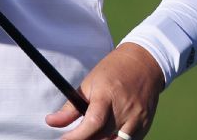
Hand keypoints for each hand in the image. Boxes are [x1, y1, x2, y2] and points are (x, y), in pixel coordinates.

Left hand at [45, 43, 165, 139]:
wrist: (144, 63)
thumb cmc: (112, 72)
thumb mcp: (88, 84)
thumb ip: (71, 108)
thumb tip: (51, 122)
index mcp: (107, 96)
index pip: (93, 123)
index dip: (76, 137)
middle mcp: (125, 110)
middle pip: (103, 137)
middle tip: (76, 135)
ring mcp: (138, 119)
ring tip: (93, 135)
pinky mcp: (145, 126)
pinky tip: (108, 134)